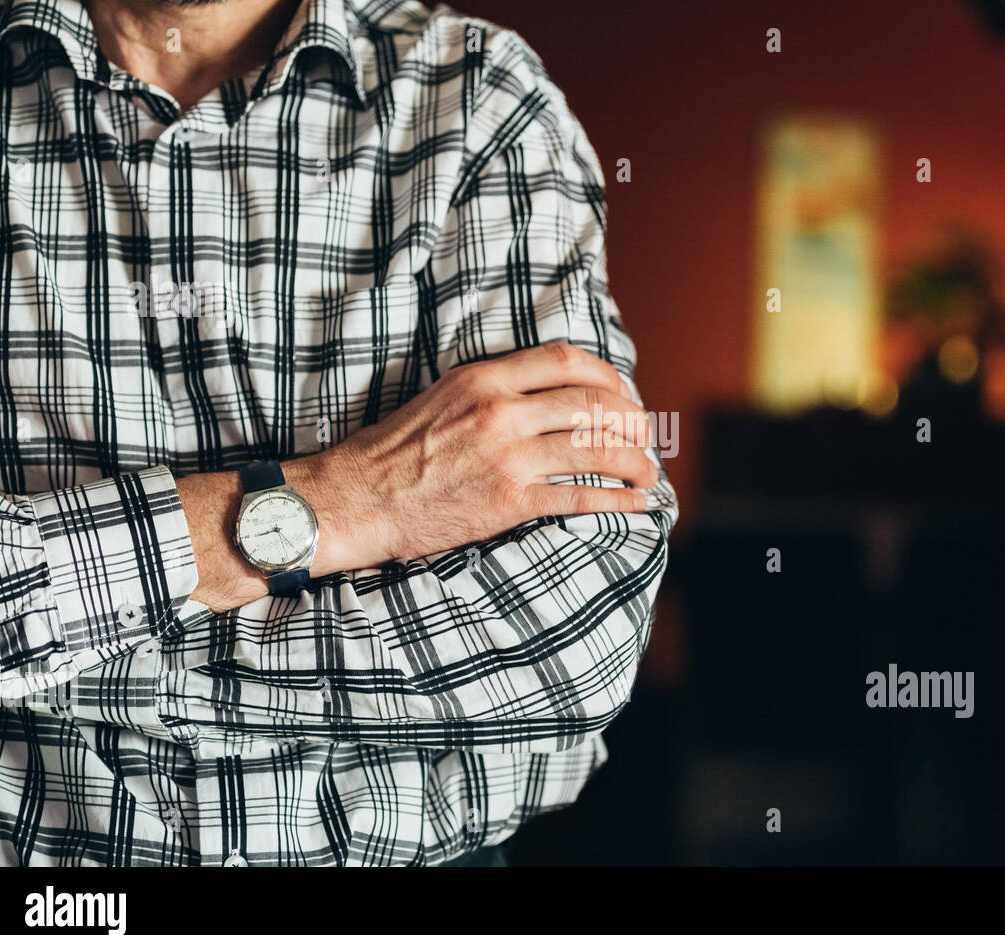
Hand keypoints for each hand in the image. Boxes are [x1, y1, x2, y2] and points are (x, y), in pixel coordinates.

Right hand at [291, 343, 657, 571]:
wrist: (356, 498)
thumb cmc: (396, 452)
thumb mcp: (444, 398)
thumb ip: (494, 390)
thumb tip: (548, 395)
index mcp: (484, 379)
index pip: (566, 360)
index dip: (608, 375)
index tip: (624, 394)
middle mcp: (500, 411)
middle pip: (592, 404)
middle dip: (633, 421)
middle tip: (645, 437)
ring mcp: (505, 456)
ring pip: (595, 448)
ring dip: (635, 462)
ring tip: (649, 473)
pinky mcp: (507, 501)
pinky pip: (579, 496)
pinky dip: (617, 500)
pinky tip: (635, 503)